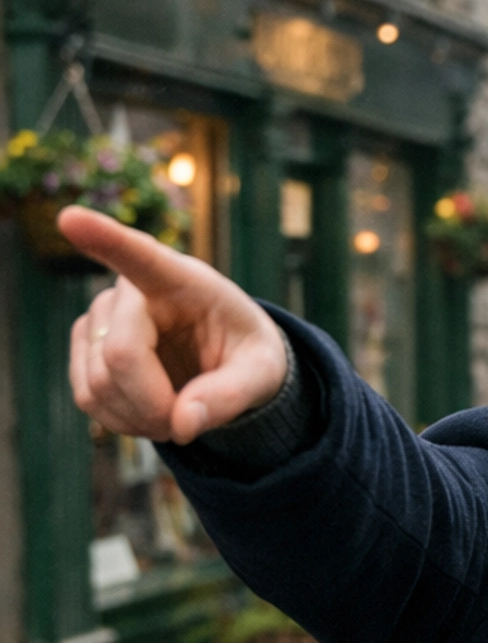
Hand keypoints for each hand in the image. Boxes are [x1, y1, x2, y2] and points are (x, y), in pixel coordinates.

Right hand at [61, 207, 287, 445]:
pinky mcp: (85, 347)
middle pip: (120, 356)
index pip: (140, 255)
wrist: (226, 363)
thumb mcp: (263, 373)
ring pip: (98, 384)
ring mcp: (100, 317)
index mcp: (181, 278)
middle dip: (154, 405)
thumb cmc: (247, 354)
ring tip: (176, 414)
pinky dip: (121, 421)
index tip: (70, 218)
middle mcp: (130, 290)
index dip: (103, 237)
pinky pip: (88, 398)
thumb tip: (182, 423)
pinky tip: (148, 415)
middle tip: (190, 420)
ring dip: (140, 418)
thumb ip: (231, 395)